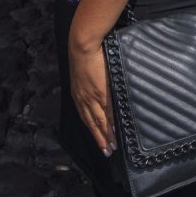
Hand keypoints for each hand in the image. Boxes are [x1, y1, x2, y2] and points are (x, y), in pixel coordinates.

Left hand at [69, 33, 113, 154]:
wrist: (83, 44)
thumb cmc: (85, 52)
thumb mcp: (83, 71)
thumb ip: (89, 82)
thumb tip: (97, 88)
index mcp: (78, 94)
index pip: (86, 117)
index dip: (93, 130)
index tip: (99, 141)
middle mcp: (83, 99)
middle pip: (92, 124)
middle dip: (99, 139)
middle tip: (107, 152)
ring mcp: (93, 97)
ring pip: (100, 122)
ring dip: (106, 136)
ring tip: (113, 147)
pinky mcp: (102, 92)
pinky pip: (108, 112)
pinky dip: (112, 124)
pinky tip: (117, 132)